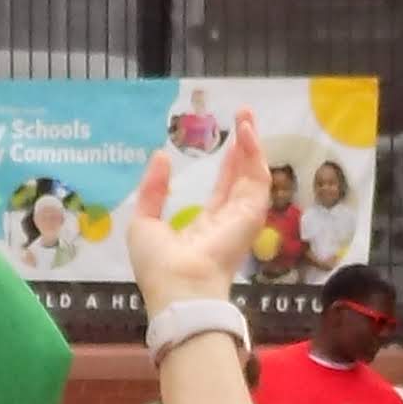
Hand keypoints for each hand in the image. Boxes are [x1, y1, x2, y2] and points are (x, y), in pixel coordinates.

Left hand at [123, 113, 269, 314]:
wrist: (179, 287)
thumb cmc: (159, 265)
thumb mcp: (144, 221)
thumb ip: (153, 190)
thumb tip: (160, 157)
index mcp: (206, 228)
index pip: (222, 191)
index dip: (227, 165)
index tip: (227, 141)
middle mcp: (229, 222)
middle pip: (242, 178)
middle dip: (244, 149)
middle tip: (244, 118)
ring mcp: (243, 218)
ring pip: (254, 175)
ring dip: (252, 145)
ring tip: (246, 116)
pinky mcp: (252, 214)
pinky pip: (259, 179)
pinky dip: (255, 154)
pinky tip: (246, 133)